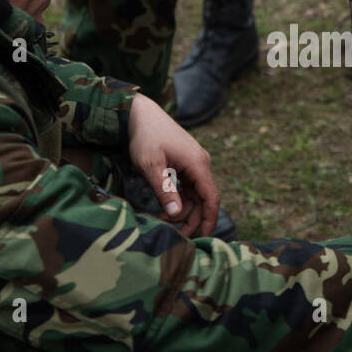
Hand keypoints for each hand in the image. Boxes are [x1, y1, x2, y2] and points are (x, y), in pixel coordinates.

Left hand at [126, 94, 219, 236]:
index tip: (203, 238)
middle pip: (203, 200)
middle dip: (191, 219)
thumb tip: (176, 214)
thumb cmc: (145, 136)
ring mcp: (194, 164)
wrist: (140, 114)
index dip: (209, 219)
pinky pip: (188, 188)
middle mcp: (200, 164)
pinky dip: (178, 200)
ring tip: (161, 220)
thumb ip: (164, 190)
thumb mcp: (151, 165)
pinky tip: (164, 208)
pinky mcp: (186, 164)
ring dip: (182, 210)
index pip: (211, 197)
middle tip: (173, 234)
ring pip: (195, 195)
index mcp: (197, 164)